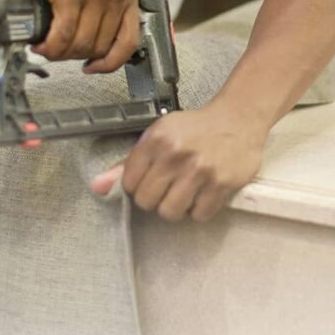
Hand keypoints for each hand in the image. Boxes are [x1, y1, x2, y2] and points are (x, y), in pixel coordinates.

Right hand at [6, 0, 139, 71]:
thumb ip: (104, 8)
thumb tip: (97, 46)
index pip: (130, 41)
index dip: (112, 62)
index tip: (95, 67)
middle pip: (101, 46)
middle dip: (77, 56)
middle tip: (60, 53)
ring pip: (81, 43)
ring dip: (60, 53)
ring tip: (47, 49)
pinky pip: (63, 34)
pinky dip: (51, 46)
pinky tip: (42, 45)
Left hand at [90, 104, 268, 221]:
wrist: (238, 119)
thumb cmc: (195, 130)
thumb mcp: (158, 136)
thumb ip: (127, 164)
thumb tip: (97, 188)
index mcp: (156, 139)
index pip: (130, 184)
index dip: (138, 187)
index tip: (151, 180)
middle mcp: (176, 154)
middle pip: (147, 202)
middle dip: (155, 200)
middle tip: (168, 188)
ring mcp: (200, 170)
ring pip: (170, 213)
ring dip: (176, 208)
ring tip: (185, 193)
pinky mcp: (222, 184)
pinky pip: (199, 215)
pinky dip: (199, 210)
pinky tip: (203, 194)